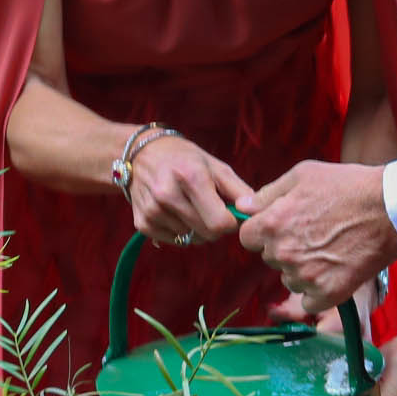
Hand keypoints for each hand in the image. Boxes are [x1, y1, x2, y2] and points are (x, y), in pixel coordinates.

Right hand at [125, 133, 252, 246]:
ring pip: (191, 239)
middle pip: (208, 234)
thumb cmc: (187, 160)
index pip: (220, 223)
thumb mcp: (217, 167)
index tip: (228, 211)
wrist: (142, 154)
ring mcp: (153, 210)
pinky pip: (175, 241)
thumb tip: (255, 213)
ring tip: (188, 205)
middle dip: (215, 225)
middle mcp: (168, 194)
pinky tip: (174, 212)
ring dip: (196, 228)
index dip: (231, 221)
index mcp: (191, 177)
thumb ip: (240, 191)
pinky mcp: (143, 223)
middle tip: (209, 207)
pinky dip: (180, 231)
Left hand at [238, 160, 396, 312]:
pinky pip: (309, 301)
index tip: (284, 227)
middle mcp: (283, 252)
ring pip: (289, 279)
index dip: (264, 231)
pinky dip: (319, 292)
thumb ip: (267, 194)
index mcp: (271, 223)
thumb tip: (242, 207)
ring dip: (302, 270)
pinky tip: (336, 270)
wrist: (391, 208)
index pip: (247, 238)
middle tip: (315, 234)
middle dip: (285, 248)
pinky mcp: (328, 294)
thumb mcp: (303, 175)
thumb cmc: (348, 186)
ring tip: (330, 249)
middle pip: (270, 258)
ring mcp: (305, 276)